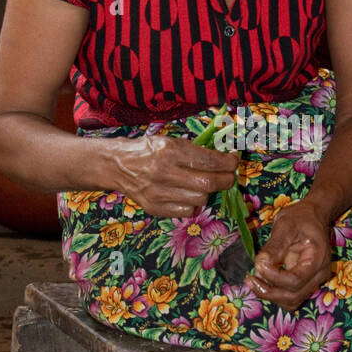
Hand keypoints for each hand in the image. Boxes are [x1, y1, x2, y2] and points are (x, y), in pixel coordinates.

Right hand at [105, 134, 239, 217]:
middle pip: (208, 184)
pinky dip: (193, 203)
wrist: (117, 165)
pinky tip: (189, 194)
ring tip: (204, 184)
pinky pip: (187, 211)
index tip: (233, 161)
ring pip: (200, 199)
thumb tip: (225, 158)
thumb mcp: (170, 141)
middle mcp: (164, 172)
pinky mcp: (154, 208)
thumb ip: (196, 150)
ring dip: (208, 192)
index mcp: (169, 151)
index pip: (209, 161)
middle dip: (226, 180)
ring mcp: (158, 193)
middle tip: (229, 176)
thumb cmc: (148, 150)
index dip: (228, 163)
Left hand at [245, 199, 333, 310]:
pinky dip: (274, 295)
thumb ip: (274, 246)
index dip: (274, 277)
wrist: (312, 217)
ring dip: (270, 296)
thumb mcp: (285, 225)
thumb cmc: (300, 218)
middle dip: (269, 291)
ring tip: (254, 281)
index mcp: (318, 259)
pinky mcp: (305, 284)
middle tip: (250, 279)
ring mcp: (314, 281)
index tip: (259, 264)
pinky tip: (262, 282)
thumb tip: (260, 264)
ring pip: (291, 301)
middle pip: (294, 296)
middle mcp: (319, 274)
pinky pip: (290, 298)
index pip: (296, 279)